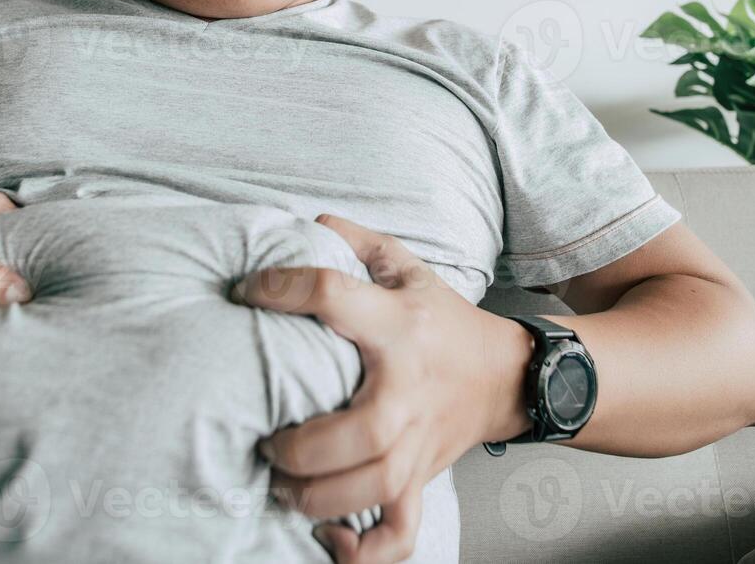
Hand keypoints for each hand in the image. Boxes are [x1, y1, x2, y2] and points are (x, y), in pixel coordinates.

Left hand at [231, 214, 533, 563]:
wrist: (507, 375)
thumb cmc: (444, 322)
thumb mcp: (409, 268)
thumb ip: (358, 242)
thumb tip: (310, 222)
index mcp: (399, 328)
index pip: (335, 297)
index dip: (283, 289)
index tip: (248, 291)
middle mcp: (407, 390)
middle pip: (360, 431)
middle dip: (303, 445)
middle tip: (268, 440)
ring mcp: (418, 442)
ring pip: (373, 486)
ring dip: (318, 496)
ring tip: (283, 484)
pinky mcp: (422, 477)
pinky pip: (400, 531)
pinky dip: (365, 551)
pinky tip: (329, 538)